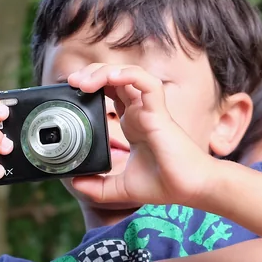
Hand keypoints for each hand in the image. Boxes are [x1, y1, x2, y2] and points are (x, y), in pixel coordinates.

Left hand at [65, 63, 213, 206]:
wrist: (190, 190)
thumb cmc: (164, 184)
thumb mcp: (120, 188)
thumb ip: (97, 187)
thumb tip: (75, 183)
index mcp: (132, 123)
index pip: (110, 92)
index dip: (91, 86)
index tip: (71, 93)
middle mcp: (140, 112)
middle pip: (115, 77)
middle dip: (92, 73)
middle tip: (72, 82)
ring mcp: (150, 110)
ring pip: (128, 74)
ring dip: (105, 72)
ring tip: (85, 81)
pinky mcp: (160, 113)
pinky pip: (147, 83)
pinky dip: (130, 75)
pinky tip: (112, 77)